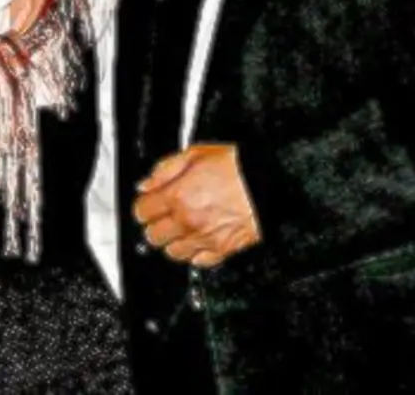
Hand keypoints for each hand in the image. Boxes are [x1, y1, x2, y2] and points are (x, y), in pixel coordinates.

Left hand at [132, 143, 260, 266]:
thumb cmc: (239, 166)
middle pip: (153, 236)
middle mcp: (188, 220)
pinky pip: (199, 261)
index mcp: (177, 196)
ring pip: (173, 253)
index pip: (142, 212)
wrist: (272, 181)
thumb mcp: (195, 153)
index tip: (149, 203)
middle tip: (163, 217)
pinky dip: (196, 253)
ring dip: (173, 241)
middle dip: (155, 226)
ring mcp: (205, 238)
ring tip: (181, 229)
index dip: (144, 206)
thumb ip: (165, 170)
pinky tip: (199, 239)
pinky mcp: (224, 250)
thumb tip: (147, 183)